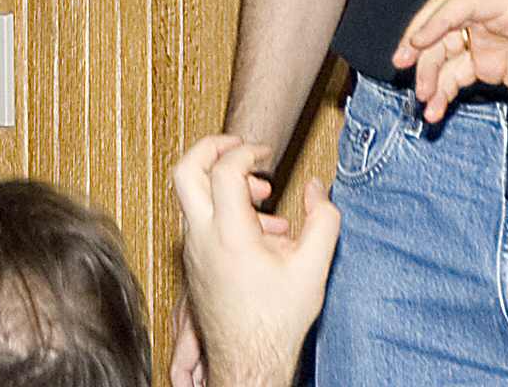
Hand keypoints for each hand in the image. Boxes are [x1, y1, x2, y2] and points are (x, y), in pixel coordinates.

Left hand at [171, 136, 338, 386]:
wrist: (247, 362)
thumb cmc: (275, 322)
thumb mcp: (313, 268)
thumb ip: (323, 220)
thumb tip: (317, 189)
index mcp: (229, 235)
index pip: (222, 170)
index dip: (245, 151)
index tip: (265, 153)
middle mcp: (202, 238)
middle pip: (184, 171)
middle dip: (211, 146)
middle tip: (239, 146)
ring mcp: (193, 250)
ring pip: (190, 195)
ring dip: (222, 181)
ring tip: (262, 196)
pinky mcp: (193, 261)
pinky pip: (199, 219)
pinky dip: (223, 208)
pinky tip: (259, 230)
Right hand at [391, 0, 507, 122]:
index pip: (465, 3)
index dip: (438, 20)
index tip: (417, 42)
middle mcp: (495, 18)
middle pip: (445, 22)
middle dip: (420, 41)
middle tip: (401, 63)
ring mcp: (490, 41)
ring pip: (446, 51)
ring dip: (430, 75)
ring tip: (424, 102)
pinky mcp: (490, 65)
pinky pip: (457, 74)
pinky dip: (444, 91)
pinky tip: (436, 110)